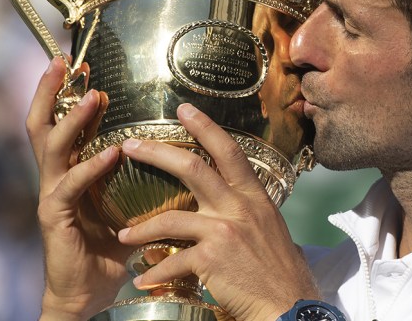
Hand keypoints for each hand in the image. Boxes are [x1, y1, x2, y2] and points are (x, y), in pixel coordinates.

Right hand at [28, 57, 132, 319]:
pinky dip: (90, 168)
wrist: (88, 292)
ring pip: (52, 148)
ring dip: (73, 120)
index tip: (78, 61)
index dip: (66, 92)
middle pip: (41, 124)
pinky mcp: (55, 218)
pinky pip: (70, 187)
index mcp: (70, 170)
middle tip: (62, 60)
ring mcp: (51, 196)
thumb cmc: (110, 247)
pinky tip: (111, 153)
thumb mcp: (128, 202)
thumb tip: (177, 150)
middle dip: (50, 90)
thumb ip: (141, 176)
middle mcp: (54, 177)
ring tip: (94, 97)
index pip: (61, 122)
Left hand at [117, 103, 319, 320]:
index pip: (229, 151)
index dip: (206, 126)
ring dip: (141, 228)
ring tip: (124, 234)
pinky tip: (142, 278)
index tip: (184, 109)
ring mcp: (224, 231)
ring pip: (170, 217)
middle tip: (130, 145)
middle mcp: (239, 207)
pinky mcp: (211, 259)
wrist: (288, 304)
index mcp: (254, 196)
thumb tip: (232, 199)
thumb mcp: (269, 228)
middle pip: (193, 168)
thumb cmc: (279, 270)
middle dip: (157, 152)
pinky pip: (172, 261)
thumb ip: (247, 210)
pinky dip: (154, 271)